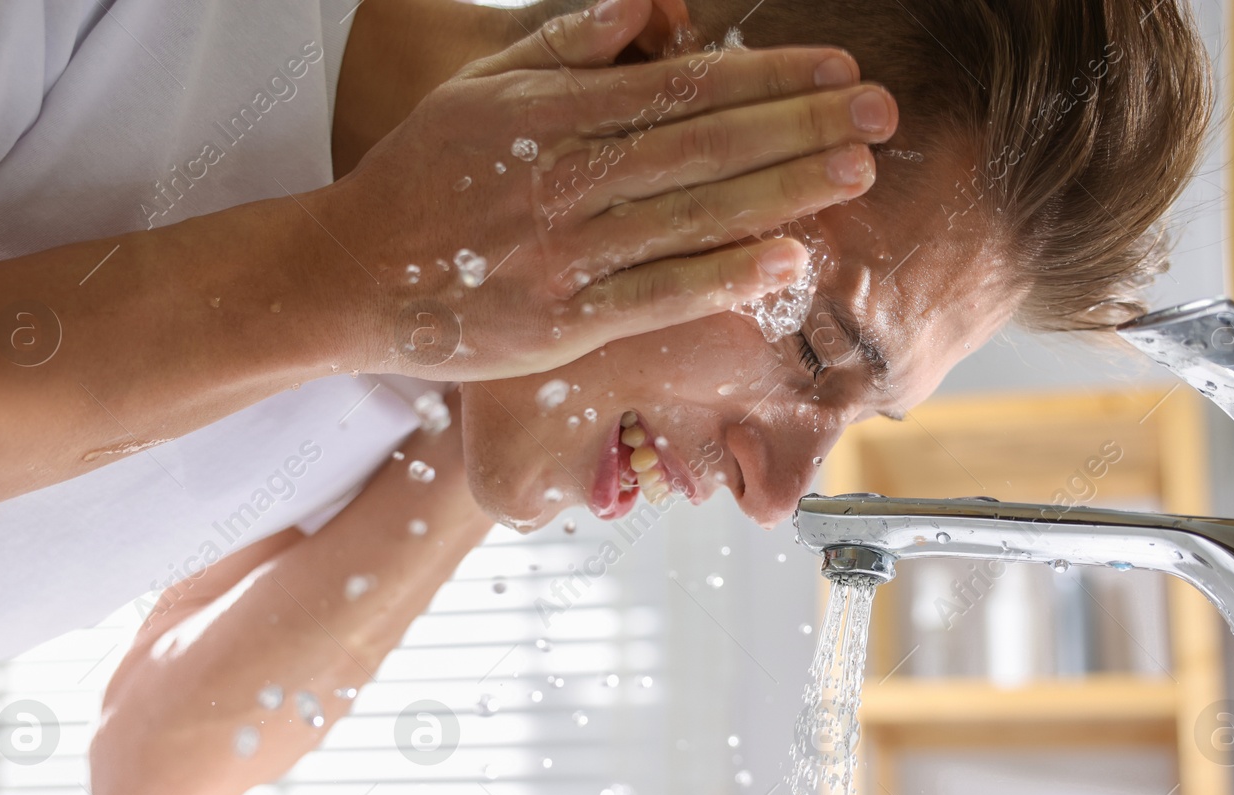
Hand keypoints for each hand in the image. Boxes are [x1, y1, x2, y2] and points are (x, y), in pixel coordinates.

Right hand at [315, 0, 897, 380]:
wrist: (352, 274)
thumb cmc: (423, 176)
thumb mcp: (480, 87)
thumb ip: (565, 44)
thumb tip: (649, 3)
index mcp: (551, 112)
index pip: (682, 86)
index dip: (768, 75)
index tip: (837, 67)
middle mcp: (565, 177)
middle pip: (705, 144)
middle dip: (801, 126)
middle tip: (880, 114)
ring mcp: (565, 253)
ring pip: (692, 216)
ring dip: (783, 192)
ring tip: (856, 174)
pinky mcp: (562, 323)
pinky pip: (656, 295)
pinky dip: (723, 277)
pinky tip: (785, 259)